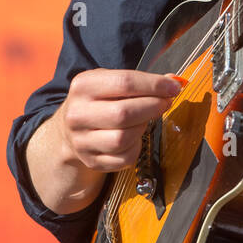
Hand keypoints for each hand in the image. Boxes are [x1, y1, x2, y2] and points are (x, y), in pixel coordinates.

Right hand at [59, 68, 181, 173]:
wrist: (69, 129)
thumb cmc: (97, 101)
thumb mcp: (109, 82)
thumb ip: (139, 81)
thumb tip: (172, 83)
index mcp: (83, 86)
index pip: (124, 83)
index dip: (154, 85)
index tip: (173, 87)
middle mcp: (78, 114)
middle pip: (124, 113)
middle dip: (153, 107)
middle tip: (165, 103)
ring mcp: (82, 141)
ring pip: (124, 138)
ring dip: (143, 128)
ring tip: (145, 119)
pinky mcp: (91, 161)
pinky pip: (124, 158)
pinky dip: (137, 147)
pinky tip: (134, 137)